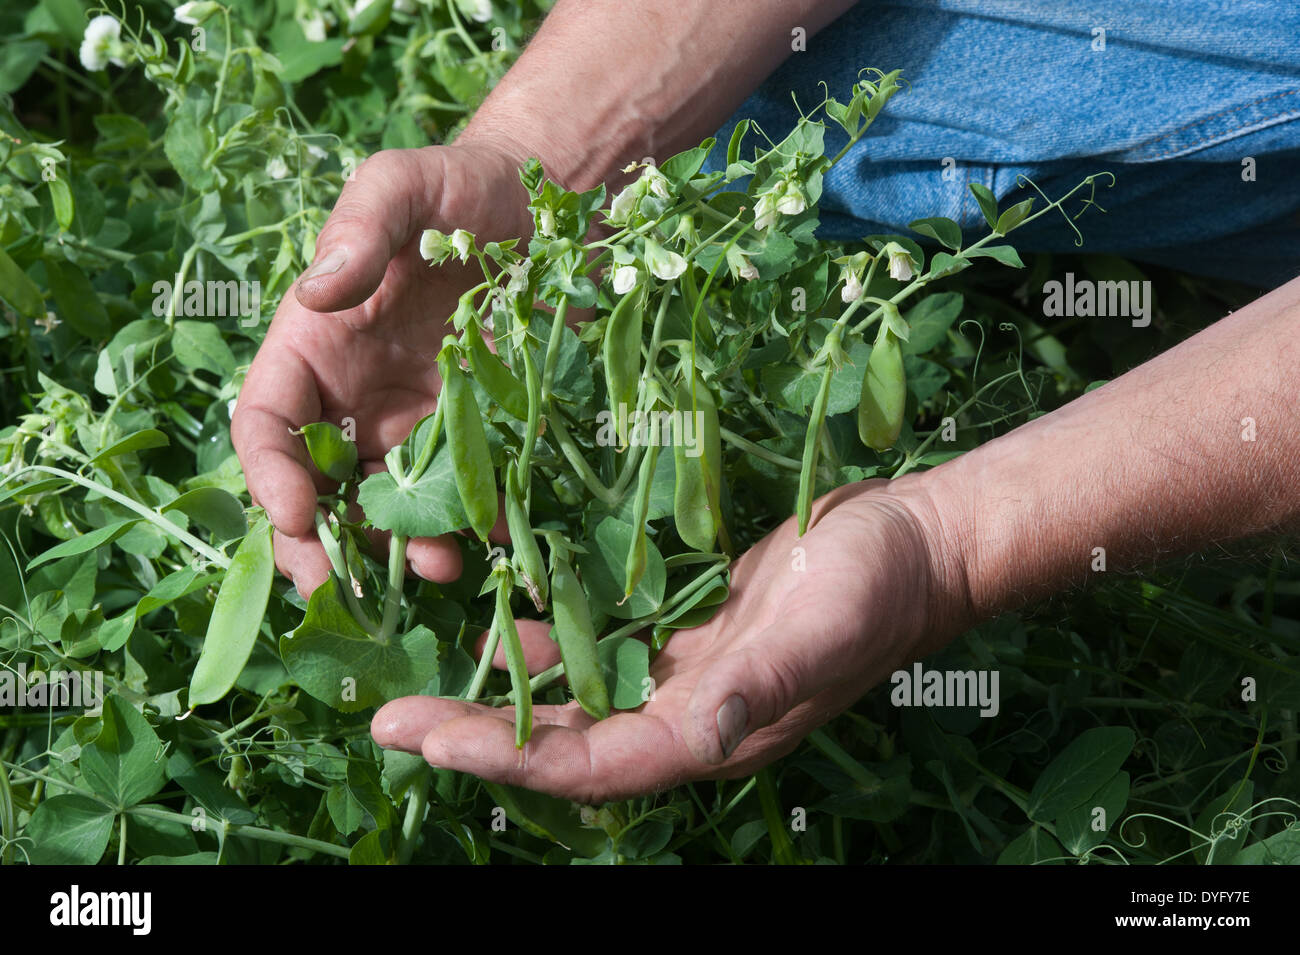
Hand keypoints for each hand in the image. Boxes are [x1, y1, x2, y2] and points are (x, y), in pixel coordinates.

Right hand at [231, 140, 532, 595]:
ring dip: (404, 547)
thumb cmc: (463, 185)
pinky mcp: (478, 432)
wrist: (547, 203)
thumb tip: (316, 290)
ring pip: (392, 505)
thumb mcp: (404, 183)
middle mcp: (358, 396)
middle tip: (344, 589)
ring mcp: (418, 421)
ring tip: (441, 568)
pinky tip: (498, 539)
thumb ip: (361, 227)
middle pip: (320, 486)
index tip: (295, 515)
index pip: (268, 424)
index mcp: (317, 344)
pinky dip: (475, 522)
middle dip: (323, 542)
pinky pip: (466, 491)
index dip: (270, 475)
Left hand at [371, 477, 971, 803]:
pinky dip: (549, 633)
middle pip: (565, 738)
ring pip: (574, 693)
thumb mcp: (818, 633)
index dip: (510, 755)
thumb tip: (696, 738)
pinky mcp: (683, 624)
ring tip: (422, 677)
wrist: (912, 541)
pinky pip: (601, 638)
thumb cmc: (874, 587)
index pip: (592, 764)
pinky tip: (500, 614)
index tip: (430, 737)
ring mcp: (682, 669)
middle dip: (478, 730)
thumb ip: (757, 687)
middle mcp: (685, 711)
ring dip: (501, 689)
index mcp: (711, 732)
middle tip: (388, 716)